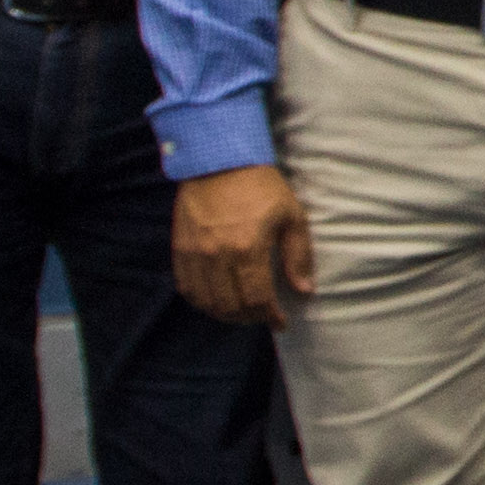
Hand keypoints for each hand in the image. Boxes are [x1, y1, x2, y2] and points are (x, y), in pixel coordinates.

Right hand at [175, 165, 317, 328]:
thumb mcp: (292, 216)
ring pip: (206, 301)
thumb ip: (298, 256)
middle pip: (230, 306)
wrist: (219, 162)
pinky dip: (201, 301)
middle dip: (249, 319)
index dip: (269, 317)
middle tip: (263, 318)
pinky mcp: (180, 249)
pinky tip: (216, 302)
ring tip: (242, 314)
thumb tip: (304, 290)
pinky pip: (186, 287)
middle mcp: (216, 256)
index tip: (280, 322)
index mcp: (247, 249)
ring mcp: (194, 254)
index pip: (257, 300)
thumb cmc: (261, 187)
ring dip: (225, 314)